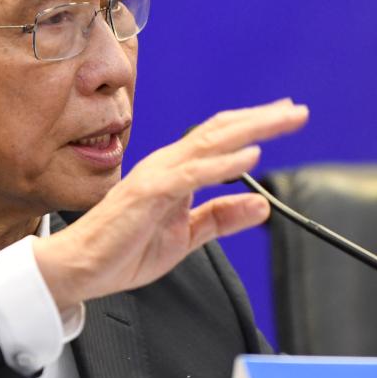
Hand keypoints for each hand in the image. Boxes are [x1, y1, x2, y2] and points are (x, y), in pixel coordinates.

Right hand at [33, 99, 308, 309]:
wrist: (80, 267)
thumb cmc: (122, 249)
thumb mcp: (186, 237)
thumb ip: (220, 218)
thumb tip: (260, 205)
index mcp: (173, 171)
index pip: (218, 139)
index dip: (252, 125)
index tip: (283, 116)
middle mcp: (166, 164)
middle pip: (220, 131)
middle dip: (260, 119)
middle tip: (296, 109)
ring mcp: (157, 175)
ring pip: (210, 143)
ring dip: (250, 129)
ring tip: (282, 120)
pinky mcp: (150, 193)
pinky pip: (193, 173)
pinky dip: (223, 163)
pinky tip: (250, 156)